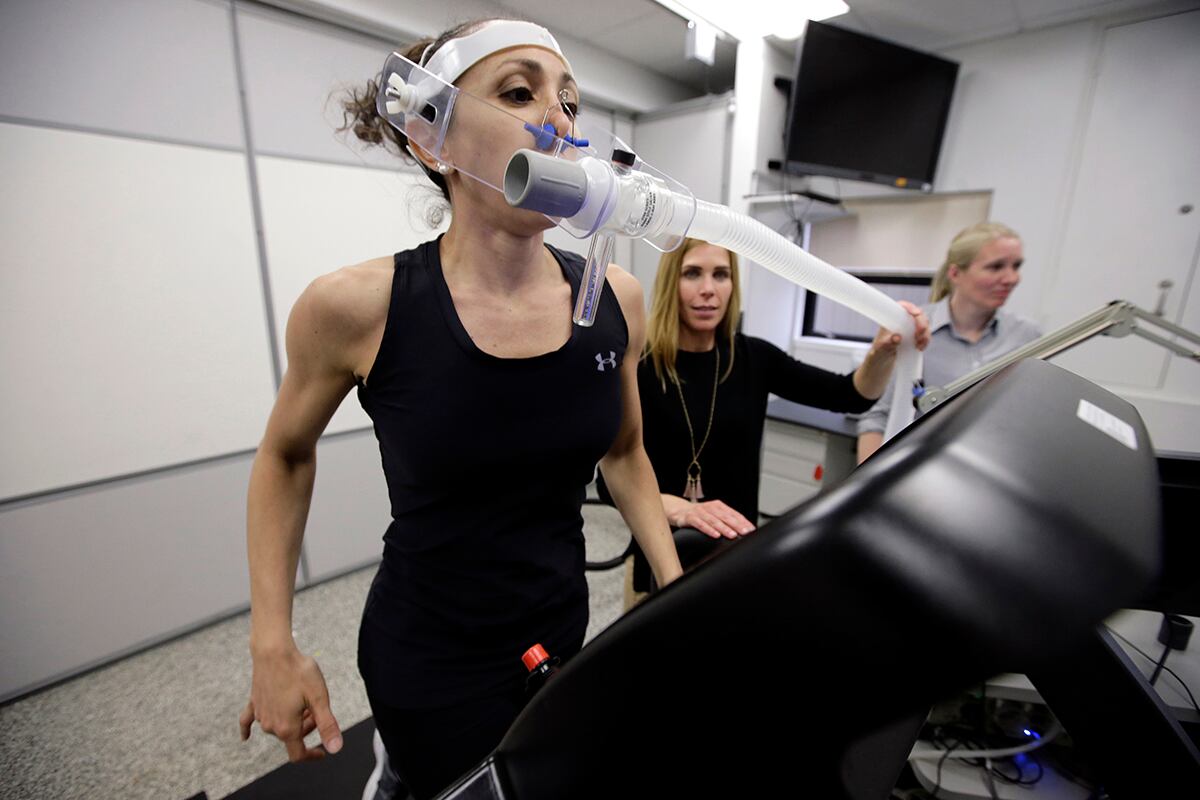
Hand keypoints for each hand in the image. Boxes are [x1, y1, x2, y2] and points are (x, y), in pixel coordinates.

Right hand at [239, 645, 342, 762]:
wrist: (274, 651)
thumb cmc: (298, 672)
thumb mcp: (319, 698)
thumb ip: (327, 725)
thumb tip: (335, 748)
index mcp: (287, 728)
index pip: (298, 754)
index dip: (311, 756)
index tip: (322, 752)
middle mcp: (270, 725)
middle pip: (291, 737)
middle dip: (307, 728)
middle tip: (316, 708)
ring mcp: (259, 715)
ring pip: (278, 727)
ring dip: (292, 721)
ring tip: (303, 701)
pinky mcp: (253, 703)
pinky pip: (248, 721)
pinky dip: (249, 729)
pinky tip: (245, 737)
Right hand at [666, 496, 755, 538]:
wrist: (678, 510)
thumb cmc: (699, 515)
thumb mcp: (713, 515)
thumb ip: (726, 521)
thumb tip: (742, 532)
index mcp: (719, 506)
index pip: (734, 514)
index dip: (743, 522)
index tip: (751, 530)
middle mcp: (710, 507)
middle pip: (725, 516)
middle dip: (736, 525)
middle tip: (745, 532)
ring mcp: (700, 512)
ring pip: (714, 520)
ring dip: (724, 528)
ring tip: (732, 535)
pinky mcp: (690, 517)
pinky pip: (700, 524)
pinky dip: (708, 529)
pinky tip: (715, 535)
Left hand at [871, 301, 930, 354]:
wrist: (882, 362)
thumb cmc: (878, 353)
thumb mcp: (881, 350)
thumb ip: (888, 344)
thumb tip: (897, 337)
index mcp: (890, 319)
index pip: (901, 306)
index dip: (910, 307)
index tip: (916, 313)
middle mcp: (901, 320)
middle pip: (917, 314)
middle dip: (922, 324)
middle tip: (918, 336)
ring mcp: (909, 327)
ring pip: (924, 323)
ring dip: (925, 333)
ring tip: (918, 345)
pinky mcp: (915, 335)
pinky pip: (925, 333)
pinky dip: (926, 340)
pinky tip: (920, 348)